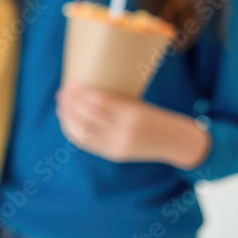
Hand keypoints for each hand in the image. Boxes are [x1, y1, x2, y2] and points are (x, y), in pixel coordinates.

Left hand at [56, 83, 210, 167]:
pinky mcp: (114, 154)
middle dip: (71, 103)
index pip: (101, 102)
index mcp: (134, 113)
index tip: (72, 83)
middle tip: (62, 92)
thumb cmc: (155, 116)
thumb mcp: (139, 105)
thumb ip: (115, 102)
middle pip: (89, 116)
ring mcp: (118, 145)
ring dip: (69, 117)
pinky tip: (67, 122)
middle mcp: (125, 131)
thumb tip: (83, 91)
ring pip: (85, 131)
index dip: (83, 93)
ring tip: (61, 105)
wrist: (176, 142)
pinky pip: (88, 143)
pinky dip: (74, 132)